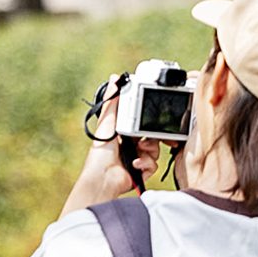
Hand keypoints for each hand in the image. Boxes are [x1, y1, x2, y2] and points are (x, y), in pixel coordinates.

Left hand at [60, 75, 162, 216]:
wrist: (102, 178)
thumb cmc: (100, 152)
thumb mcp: (108, 122)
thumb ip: (113, 101)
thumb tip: (115, 78)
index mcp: (123, 132)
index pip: (142, 122)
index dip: (150, 121)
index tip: (157, 117)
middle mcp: (130, 144)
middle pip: (152, 136)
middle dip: (154, 138)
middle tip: (154, 138)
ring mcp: (137, 157)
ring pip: (156, 150)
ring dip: (149, 151)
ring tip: (138, 153)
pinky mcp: (141, 170)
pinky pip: (154, 164)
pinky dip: (146, 164)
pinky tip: (135, 164)